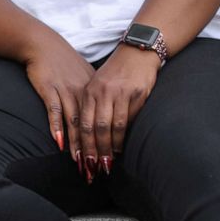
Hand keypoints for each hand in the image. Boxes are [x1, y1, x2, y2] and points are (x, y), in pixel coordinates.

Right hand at [23, 36, 94, 175]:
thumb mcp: (83, 76)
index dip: (107, 143)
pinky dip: (57, 128)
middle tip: (97, 172)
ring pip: (74, 122)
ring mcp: (65, 91)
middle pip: (90, 126)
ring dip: (78, 145)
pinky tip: (59, 143)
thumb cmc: (62, 62)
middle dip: (94, 151)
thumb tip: (102, 114)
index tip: (110, 162)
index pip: (104, 121)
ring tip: (81, 164)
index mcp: (93, 91)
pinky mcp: (49, 89)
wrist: (42, 44)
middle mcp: (82, 92)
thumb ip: (92, 95)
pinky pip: (54, 111)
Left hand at [78, 45, 159, 182]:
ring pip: (114, 126)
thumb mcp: (97, 85)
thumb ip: (92, 106)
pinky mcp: (136, 93)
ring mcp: (119, 93)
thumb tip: (87, 134)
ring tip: (110, 161)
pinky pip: (130, 119)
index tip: (82, 161)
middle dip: (96, 150)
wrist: (137, 52)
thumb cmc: (115, 73)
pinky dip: (126, 135)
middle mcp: (102, 92)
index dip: (82, 144)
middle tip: (97, 168)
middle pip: (97, 127)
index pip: (83, 122)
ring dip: (112, 147)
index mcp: (89, 91)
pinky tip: (123, 145)